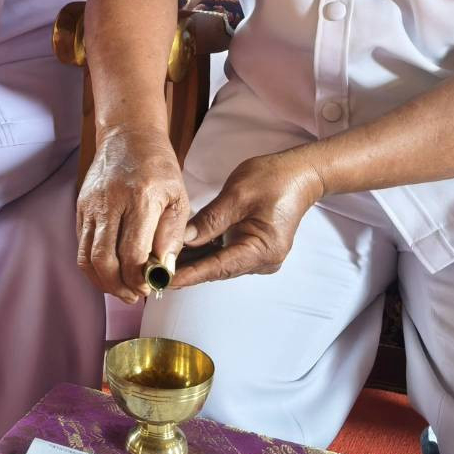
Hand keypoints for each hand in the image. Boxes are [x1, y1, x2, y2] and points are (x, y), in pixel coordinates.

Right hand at [76, 127, 192, 302]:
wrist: (127, 135)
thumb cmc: (158, 166)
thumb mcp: (178, 196)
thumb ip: (172, 235)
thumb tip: (163, 270)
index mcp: (141, 198)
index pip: (133, 252)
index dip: (140, 278)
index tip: (151, 286)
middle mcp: (111, 202)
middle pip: (104, 260)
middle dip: (119, 287)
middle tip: (134, 295)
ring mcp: (91, 205)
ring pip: (87, 256)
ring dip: (102, 282)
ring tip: (121, 290)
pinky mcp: (81, 207)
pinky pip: (82, 245)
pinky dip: (93, 266)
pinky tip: (110, 271)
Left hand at [170, 150, 325, 288]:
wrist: (300, 174)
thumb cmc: (273, 179)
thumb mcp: (237, 195)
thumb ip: (209, 220)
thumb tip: (183, 240)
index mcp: (263, 249)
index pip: (219, 267)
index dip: (190, 275)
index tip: (164, 280)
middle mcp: (263, 260)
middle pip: (217, 269)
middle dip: (187, 270)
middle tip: (153, 271)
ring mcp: (259, 257)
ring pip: (219, 263)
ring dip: (193, 262)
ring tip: (160, 262)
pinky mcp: (253, 248)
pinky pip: (225, 254)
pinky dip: (204, 252)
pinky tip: (181, 250)